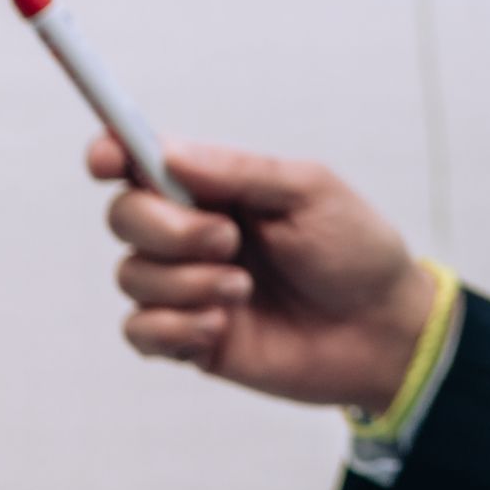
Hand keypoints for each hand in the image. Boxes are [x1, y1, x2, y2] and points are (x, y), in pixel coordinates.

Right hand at [90, 133, 438, 411]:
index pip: (142, 161)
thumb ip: (238, 172)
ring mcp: (187, 287)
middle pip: (124, 216)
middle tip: (230, 241)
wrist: (383, 331)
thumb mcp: (310, 192)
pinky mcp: (188, 339)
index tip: (107, 159)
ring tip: (244, 290)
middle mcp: (192, 233)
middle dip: (168, 228)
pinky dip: (176, 328)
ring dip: (187, 283)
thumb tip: (168, 151)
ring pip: (131, 276)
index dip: (111, 153)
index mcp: (217, 187)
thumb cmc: (355, 251)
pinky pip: (140, 331)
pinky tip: (221, 328)